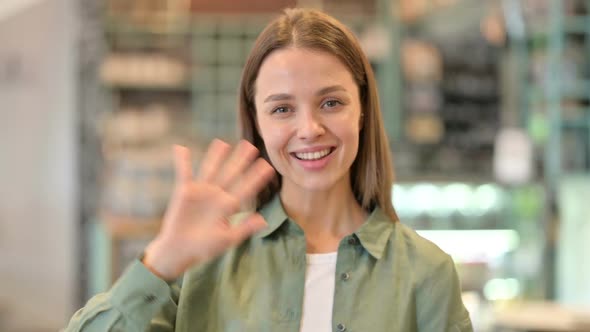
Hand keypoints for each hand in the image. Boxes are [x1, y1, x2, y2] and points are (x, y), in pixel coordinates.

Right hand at [143, 139, 274, 279]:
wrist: (180, 251)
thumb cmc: (204, 248)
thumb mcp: (227, 239)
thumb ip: (244, 228)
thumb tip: (264, 221)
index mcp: (229, 206)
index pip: (246, 188)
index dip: (256, 178)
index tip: (268, 166)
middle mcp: (217, 195)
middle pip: (231, 174)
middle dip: (240, 161)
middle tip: (251, 146)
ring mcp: (201, 192)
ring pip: (210, 169)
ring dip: (216, 157)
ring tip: (223, 143)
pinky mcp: (184, 192)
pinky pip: (184, 173)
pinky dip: (182, 161)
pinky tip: (181, 148)